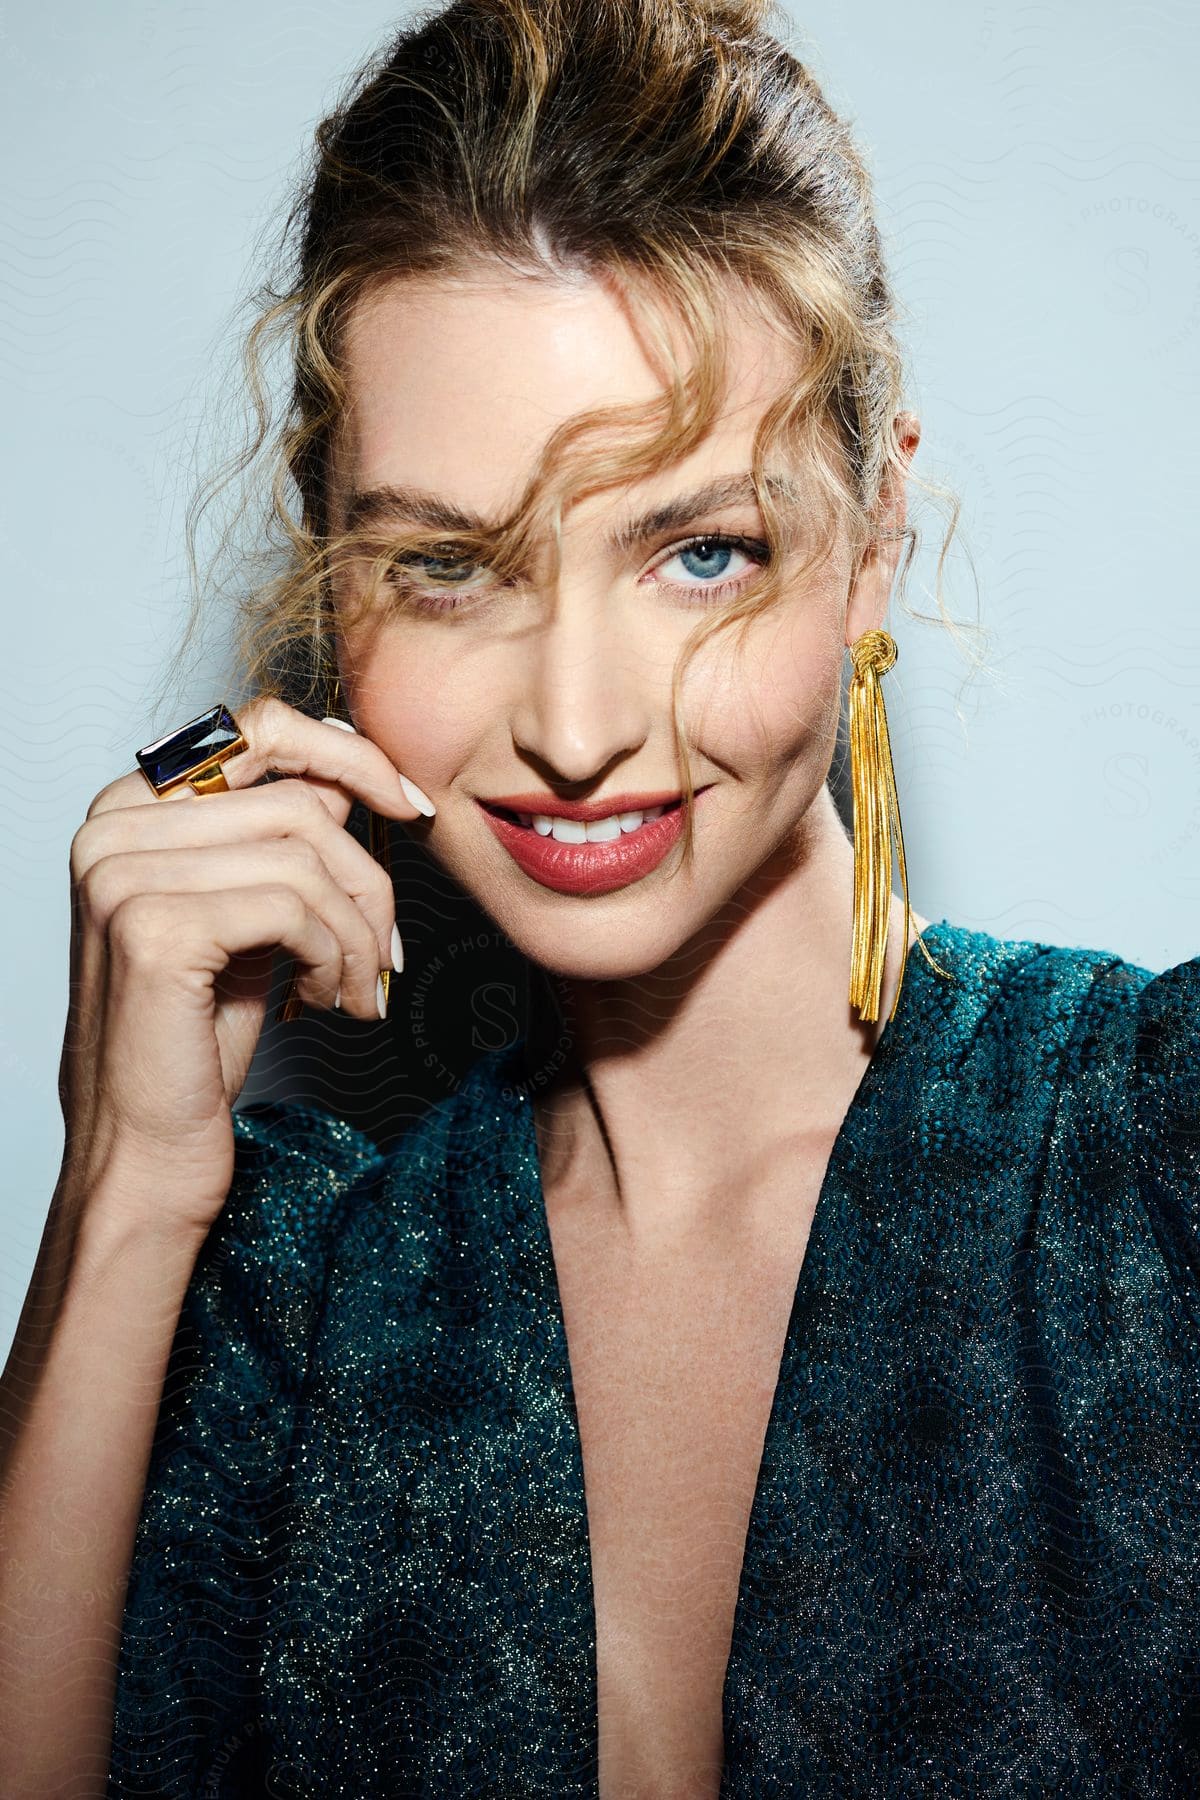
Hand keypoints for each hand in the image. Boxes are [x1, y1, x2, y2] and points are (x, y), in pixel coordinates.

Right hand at [57, 697, 432, 1237]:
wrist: (149, 1153)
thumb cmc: (200, 1042)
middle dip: (368, 879)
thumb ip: (281, 839)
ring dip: (358, 932)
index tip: (413, 808)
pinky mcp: (151, 928)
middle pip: (299, 800)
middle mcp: (112, 829)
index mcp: (129, 810)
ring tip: (355, 990)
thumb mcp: (249, 918)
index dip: (352, 759)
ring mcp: (123, 875)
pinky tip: (324, 1004)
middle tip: (385, 954)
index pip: (260, 728)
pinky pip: (294, 906)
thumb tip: (355, 778)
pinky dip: (335, 957)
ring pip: (307, 854)